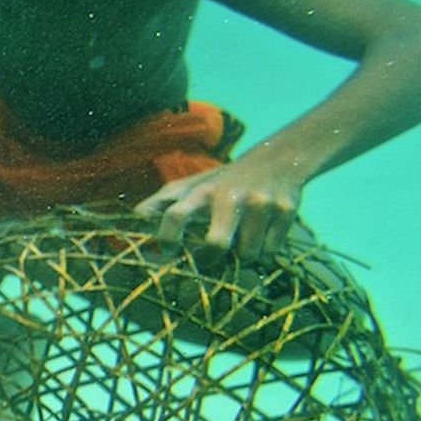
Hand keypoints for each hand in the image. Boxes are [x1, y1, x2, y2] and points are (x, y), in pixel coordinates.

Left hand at [134, 157, 305, 260]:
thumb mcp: (192, 186)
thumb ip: (162, 202)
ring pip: (247, 255)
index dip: (167, 239)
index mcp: (200, 192)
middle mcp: (228, 196)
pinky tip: (262, 233)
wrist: (278, 159)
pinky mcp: (285, 210)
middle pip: (216, 246)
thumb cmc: (223, 181)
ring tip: (241, 240)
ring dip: (242, 256)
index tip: (170, 250)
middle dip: (211, 261)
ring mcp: (259, 203)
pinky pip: (270, 251)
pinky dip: (264, 251)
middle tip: (208, 260)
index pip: (174, 216)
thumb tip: (135, 217)